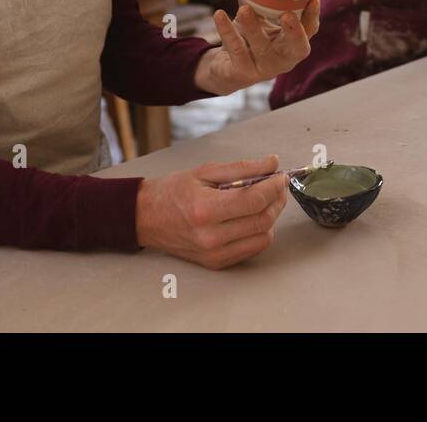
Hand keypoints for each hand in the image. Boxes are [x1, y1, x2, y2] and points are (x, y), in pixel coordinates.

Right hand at [136, 156, 288, 268]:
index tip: (280, 176)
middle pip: (262, 220)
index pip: (254, 201)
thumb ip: (242, 168)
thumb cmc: (173, 191)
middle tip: (276, 185)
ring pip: (263, 236)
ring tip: (265, 199)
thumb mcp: (205, 171)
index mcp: (205, 210)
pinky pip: (253, 248)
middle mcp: (210, 237)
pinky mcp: (217, 263)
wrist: (146, 217)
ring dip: (271, 216)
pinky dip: (260, 231)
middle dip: (276, 199)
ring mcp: (214, 254)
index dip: (274, 187)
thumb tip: (272, 164)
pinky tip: (253, 216)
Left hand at [196, 0, 320, 96]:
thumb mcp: (263, 23)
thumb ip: (269, 5)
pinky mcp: (242, 72)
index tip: (314, 0)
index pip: (309, 32)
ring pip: (261, 47)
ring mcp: (263, 69)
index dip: (312, 18)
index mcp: (292, 46)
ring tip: (244, 9)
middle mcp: (283, 60)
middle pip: (296, 48)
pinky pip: (236, 49)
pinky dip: (227, 30)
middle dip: (294, 31)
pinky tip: (220, 15)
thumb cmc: (250, 40)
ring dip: (253, 27)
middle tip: (288, 14)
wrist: (227, 70)